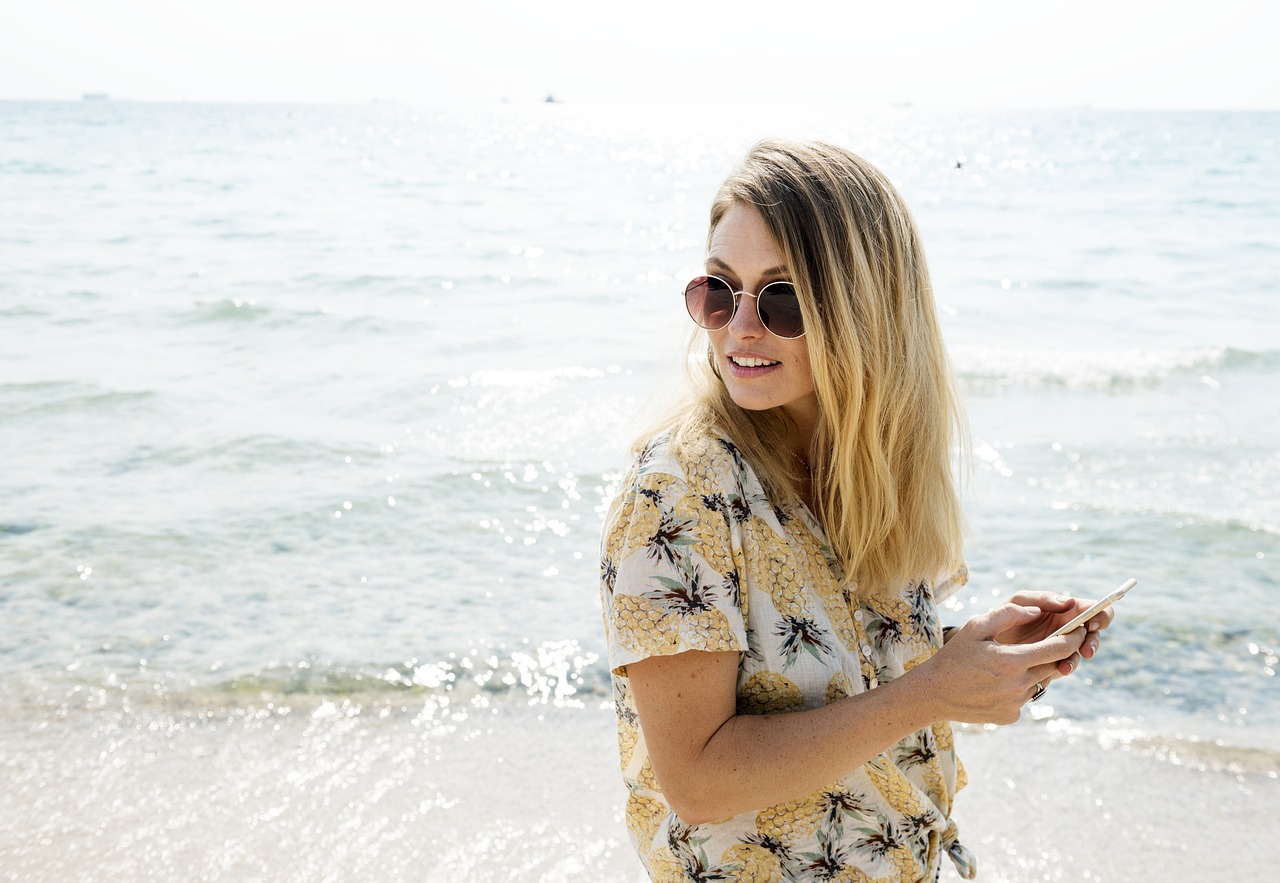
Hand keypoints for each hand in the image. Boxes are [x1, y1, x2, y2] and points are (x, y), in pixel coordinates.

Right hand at [921, 603, 1088, 724]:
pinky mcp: (1010, 715)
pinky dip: (1019, 687)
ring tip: (1010, 663)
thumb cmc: (954, 656)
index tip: (1081, 627)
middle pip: (1055, 666)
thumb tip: (1038, 611)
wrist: (934, 693)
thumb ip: (1008, 614)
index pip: (1059, 647)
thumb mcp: (976, 626)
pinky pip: (1025, 697)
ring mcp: (1016, 703)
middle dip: (1058, 652)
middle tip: (1049, 642)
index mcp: (1013, 660)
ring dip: (1035, 670)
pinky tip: (997, 683)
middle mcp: (1019, 684)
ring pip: (1040, 682)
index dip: (1074, 636)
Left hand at [996, 591, 1114, 677]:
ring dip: (1078, 658)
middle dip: (1093, 641)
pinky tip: (1058, 669)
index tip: (1093, 623)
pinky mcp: (1053, 663)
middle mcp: (1068, 628)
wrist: (984, 641)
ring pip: (1081, 653)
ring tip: (1065, 665)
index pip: (1092, 609)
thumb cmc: (1004, 614)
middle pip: (1093, 633)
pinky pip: (1066, 665)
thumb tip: (1068, 602)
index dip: (1100, 614)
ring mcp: (1062, 646)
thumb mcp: (1020, 601)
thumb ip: (1043, 599)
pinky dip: (1065, 667)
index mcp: (1065, 609)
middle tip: (1086, 649)